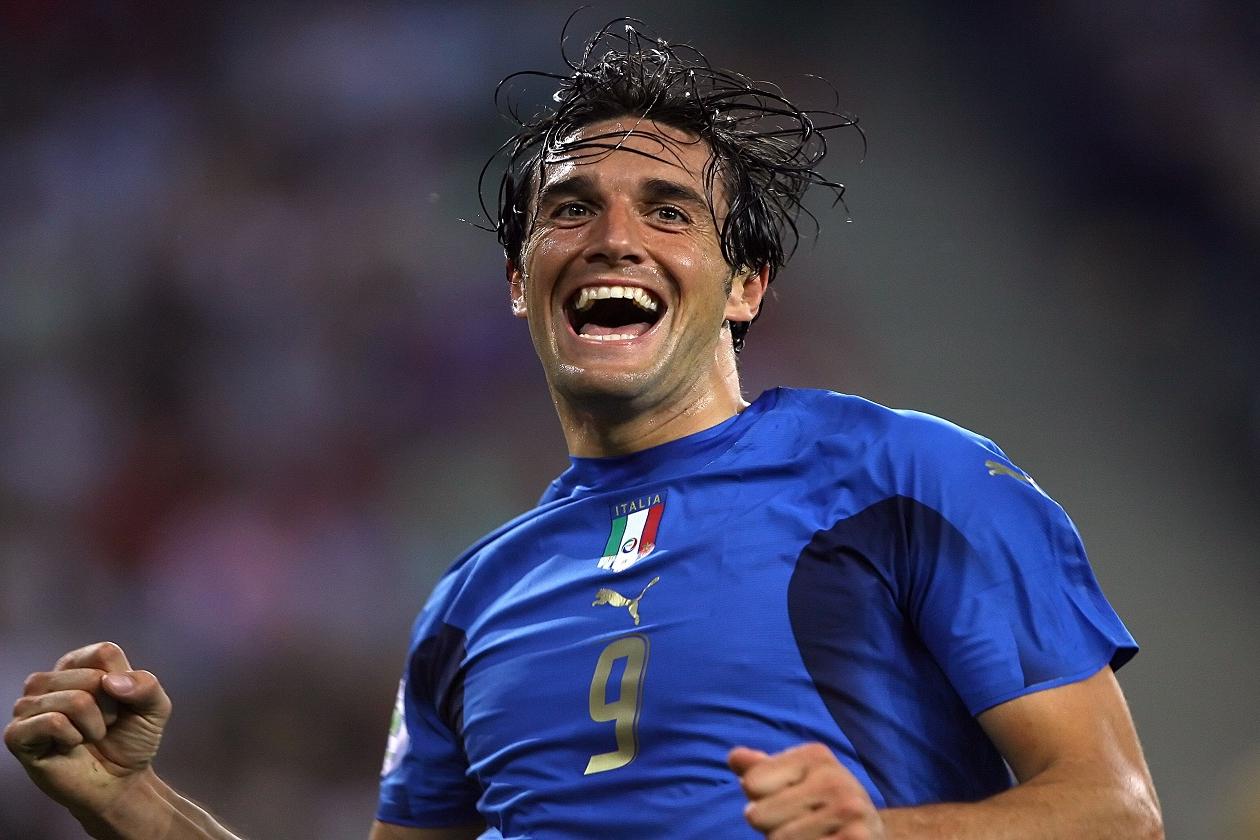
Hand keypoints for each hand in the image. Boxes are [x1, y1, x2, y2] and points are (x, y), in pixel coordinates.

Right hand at [5, 642, 171, 821]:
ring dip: (94, 725)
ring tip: (89, 737)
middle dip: (111, 708)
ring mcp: (28, 707)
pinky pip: (52, 722)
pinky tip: (70, 746)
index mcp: (77, 665)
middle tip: (104, 727)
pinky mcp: (17, 734)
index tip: (121, 705)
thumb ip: (146, 686)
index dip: (124, 683)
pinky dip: (72, 737)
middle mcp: (48, 681)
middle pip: (91, 676)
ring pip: (74, 699)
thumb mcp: (155, 708)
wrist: (119, 783)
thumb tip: (110, 681)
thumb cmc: (131, 741)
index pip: (104, 653)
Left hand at [729, 743, 884, 839]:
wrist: (872, 833)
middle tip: (801, 825)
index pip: (751, 783)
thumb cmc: (820, 806)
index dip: (760, 800)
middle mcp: (835, 779)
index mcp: (815, 756)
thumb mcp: (793, 781)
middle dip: (772, 827)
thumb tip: (734, 758)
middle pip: (759, 816)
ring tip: (814, 837)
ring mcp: (849, 812)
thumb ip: (761, 770)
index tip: (788, 802)